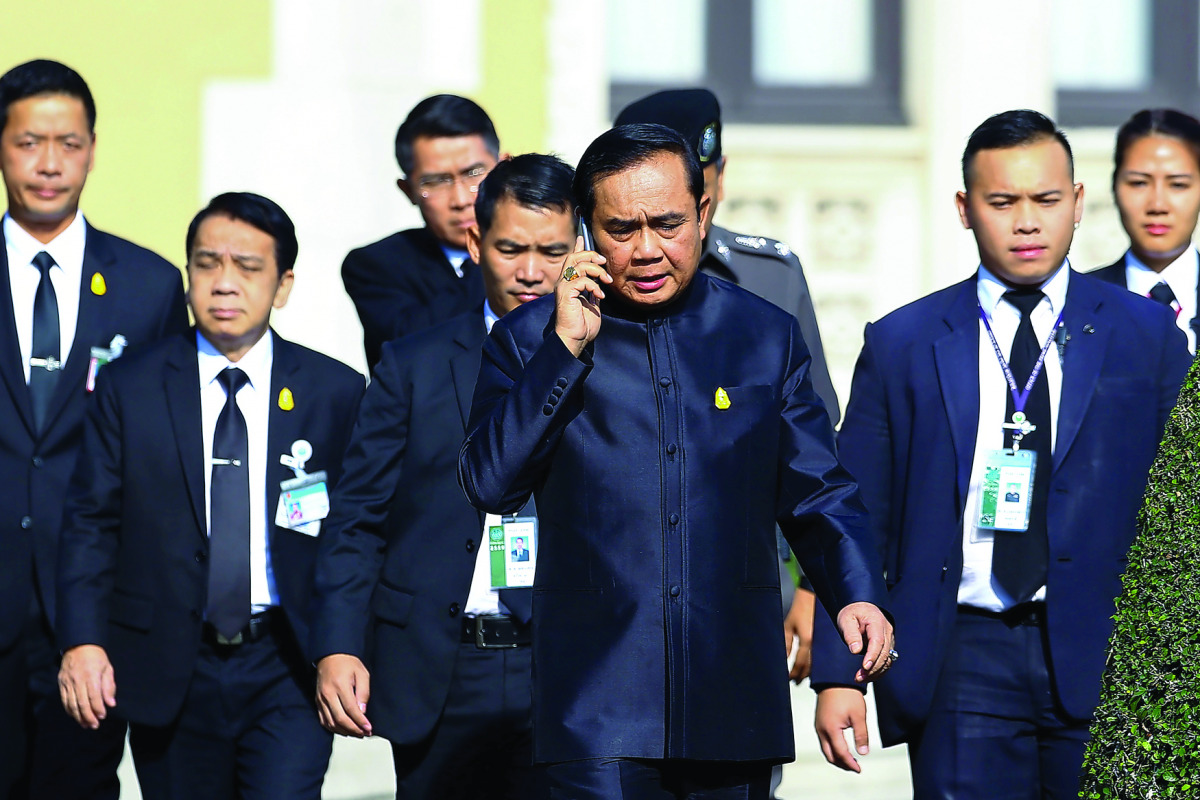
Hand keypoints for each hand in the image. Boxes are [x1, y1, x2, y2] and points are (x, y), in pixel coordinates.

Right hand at [59, 644, 115, 729]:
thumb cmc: (96, 657)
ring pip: (71, 704)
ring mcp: (67, 682)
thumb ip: (109, 686)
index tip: (103, 716)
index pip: (94, 696)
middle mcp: (78, 679)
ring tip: (86, 724)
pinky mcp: (61, 684)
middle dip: (88, 717)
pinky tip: (76, 716)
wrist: (78, 645)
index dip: (98, 708)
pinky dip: (70, 710)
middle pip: (82, 703)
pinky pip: (64, 700)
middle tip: (94, 725)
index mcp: (91, 675)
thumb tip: (111, 704)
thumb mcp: (107, 668)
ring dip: (78, 717)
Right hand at [315, 654, 372, 736]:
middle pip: (340, 719)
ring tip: (357, 733)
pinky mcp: (318, 702)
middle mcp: (328, 694)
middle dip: (354, 729)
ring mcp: (321, 699)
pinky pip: (324, 720)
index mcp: (340, 685)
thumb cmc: (347, 663)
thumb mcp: (362, 673)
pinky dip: (334, 728)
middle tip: (364, 734)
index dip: (360, 722)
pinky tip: (344, 730)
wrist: (330, 656)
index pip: (351, 709)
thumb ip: (363, 692)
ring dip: (344, 731)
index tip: (369, 728)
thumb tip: (362, 712)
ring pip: (331, 723)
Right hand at [554, 236, 611, 357]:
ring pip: (578, 265)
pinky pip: (580, 279)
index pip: (572, 260)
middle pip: (574, 257)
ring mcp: (563, 287)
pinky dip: (593, 285)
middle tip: (604, 262)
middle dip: (590, 255)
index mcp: (569, 284)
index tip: (583, 237)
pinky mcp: (565, 293)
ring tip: (607, 281)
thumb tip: (600, 283)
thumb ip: (593, 291)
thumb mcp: (592, 304)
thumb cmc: (582, 326)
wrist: (575, 340)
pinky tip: (600, 295)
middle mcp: (563, 283)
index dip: (578, 247)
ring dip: (596, 270)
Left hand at [784, 587, 815, 682]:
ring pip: (818, 664)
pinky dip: (817, 665)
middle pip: (810, 667)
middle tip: (795, 681)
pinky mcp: (827, 641)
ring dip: (809, 672)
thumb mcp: (788, 626)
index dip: (793, 673)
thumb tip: (783, 659)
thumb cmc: (799, 609)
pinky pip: (822, 657)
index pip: (800, 664)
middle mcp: (817, 644)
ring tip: (801, 676)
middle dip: (801, 676)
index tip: (789, 678)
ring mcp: (823, 643)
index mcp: (807, 640)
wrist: (813, 598)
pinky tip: (812, 667)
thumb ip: (785, 644)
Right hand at [815, 686, 869, 771]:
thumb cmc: (847, 694)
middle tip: (854, 767)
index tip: (859, 769)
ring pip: (825, 749)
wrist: (834, 678)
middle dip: (842, 764)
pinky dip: (833, 748)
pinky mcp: (819, 722)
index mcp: (831, 729)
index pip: (840, 753)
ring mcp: (819, 726)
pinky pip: (824, 741)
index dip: (850, 764)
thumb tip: (863, 753)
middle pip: (830, 755)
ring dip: (837, 757)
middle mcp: (821, 729)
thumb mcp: (859, 716)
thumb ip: (861, 736)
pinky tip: (842, 747)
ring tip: (850, 760)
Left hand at [836, 601, 894, 682]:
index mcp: (877, 622)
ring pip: (887, 660)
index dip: (872, 655)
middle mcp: (886, 631)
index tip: (865, 667)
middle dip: (873, 668)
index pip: (878, 641)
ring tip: (860, 678)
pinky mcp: (887, 646)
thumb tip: (856, 651)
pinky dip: (878, 670)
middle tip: (858, 677)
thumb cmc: (852, 613)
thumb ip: (851, 634)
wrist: (860, 608)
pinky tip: (867, 676)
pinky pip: (886, 661)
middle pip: (884, 653)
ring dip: (876, 672)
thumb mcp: (846, 619)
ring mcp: (889, 639)